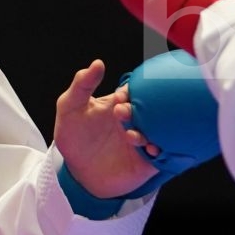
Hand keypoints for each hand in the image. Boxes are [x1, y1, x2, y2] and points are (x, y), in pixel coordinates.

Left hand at [53, 60, 157, 198]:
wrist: (77, 171)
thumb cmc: (74, 135)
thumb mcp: (70, 106)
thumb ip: (82, 84)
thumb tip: (97, 63)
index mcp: (122, 102)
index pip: (137, 90)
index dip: (132, 92)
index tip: (119, 97)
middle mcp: (137, 118)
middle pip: (151, 109)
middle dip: (141, 110)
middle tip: (120, 113)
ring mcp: (145, 138)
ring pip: (160, 130)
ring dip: (151, 131)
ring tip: (130, 136)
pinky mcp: (149, 159)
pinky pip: (164, 153)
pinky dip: (161, 150)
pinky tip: (150, 149)